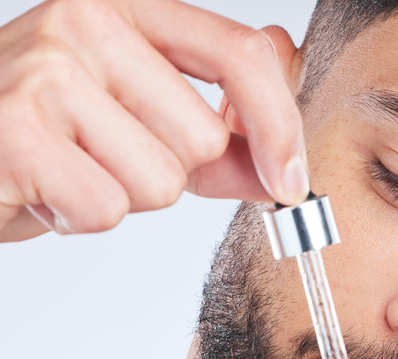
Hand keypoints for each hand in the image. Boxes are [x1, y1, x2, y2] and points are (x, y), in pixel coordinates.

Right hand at [0, 0, 306, 241]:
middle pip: (204, 138)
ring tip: (70, 168)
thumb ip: (220, 124)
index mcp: (125, 8)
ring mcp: (47, 71)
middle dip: (168, 173)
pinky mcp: (19, 129)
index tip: (290, 178)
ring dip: (122, 197)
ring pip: (162, 181)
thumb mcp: (140, 116)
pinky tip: (42, 188)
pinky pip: (108, 208)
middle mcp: (84, 22)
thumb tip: (287, 149)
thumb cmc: (46, 136)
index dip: (281, 125)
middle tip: (103, 156)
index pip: (240, 54)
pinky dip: (79, 218)